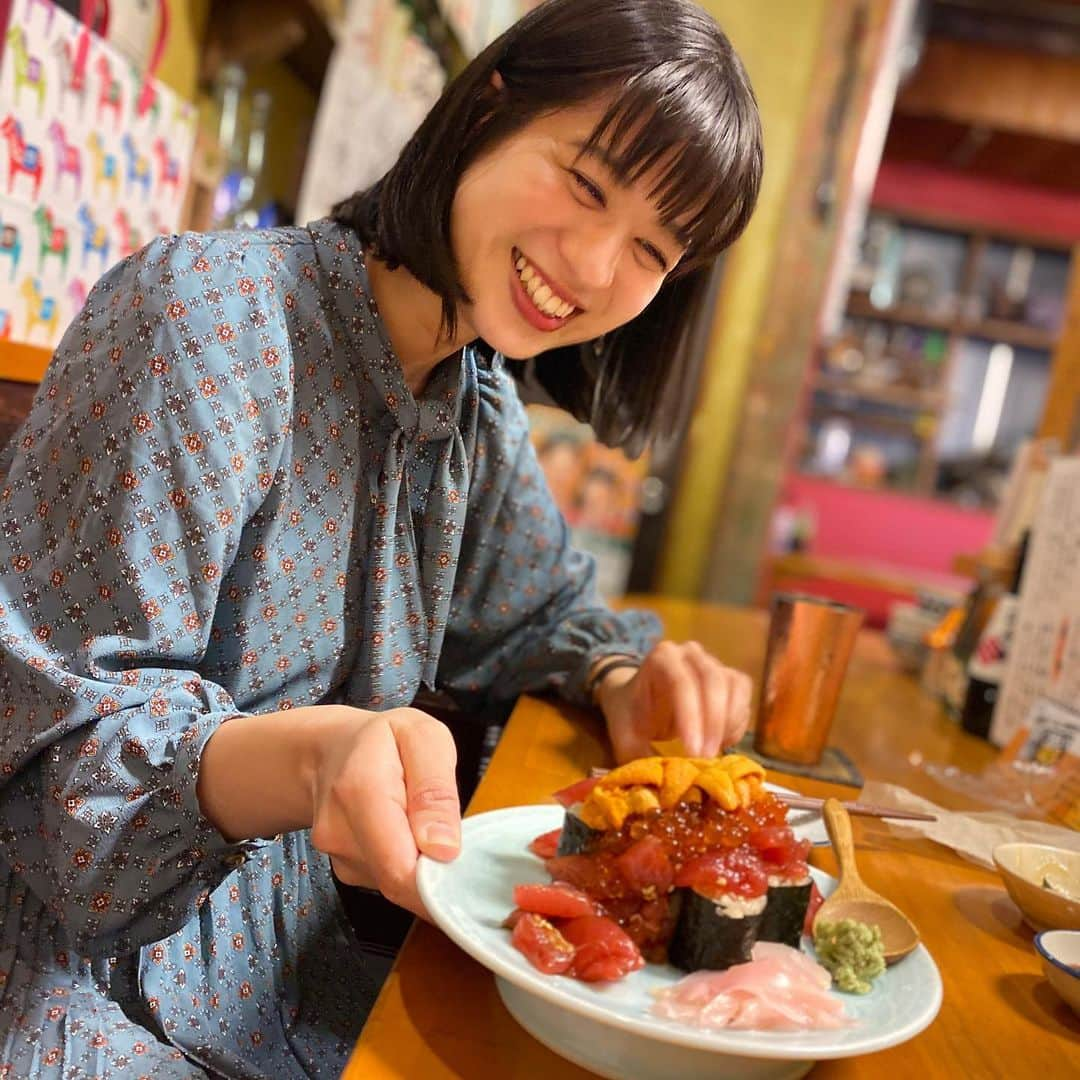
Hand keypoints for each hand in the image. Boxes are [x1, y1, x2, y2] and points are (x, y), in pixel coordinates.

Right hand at [309, 707, 460, 919]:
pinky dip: (403, 860)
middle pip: (400, 881)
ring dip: (418, 860)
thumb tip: (444, 848)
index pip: (400, 869)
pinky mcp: (343, 868)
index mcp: (361, 791)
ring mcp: (337, 854)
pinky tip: (400, 829)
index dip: (438, 878)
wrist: (330, 749)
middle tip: (442, 824)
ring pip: (395, 883)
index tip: (460, 860)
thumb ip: (436, 791)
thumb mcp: (424, 738)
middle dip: (433, 865)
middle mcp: (339, 831)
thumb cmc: (383, 739)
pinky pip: (386, 878)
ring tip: (415, 817)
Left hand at [595, 641, 751, 762]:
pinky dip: (737, 724)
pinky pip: (743, 698)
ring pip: (734, 687)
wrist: (638, 700)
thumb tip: (663, 786)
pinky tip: (721, 744)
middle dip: (713, 723)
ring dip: (728, 724)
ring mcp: (713, 663)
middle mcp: (690, 654)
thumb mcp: (625, 736)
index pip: (681, 682)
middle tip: (707, 758)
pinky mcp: (730, 679)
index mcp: (661, 658)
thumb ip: (639, 757)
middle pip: (713, 681)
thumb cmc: (631, 716)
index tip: (693, 752)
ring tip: (714, 754)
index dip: (691, 717)